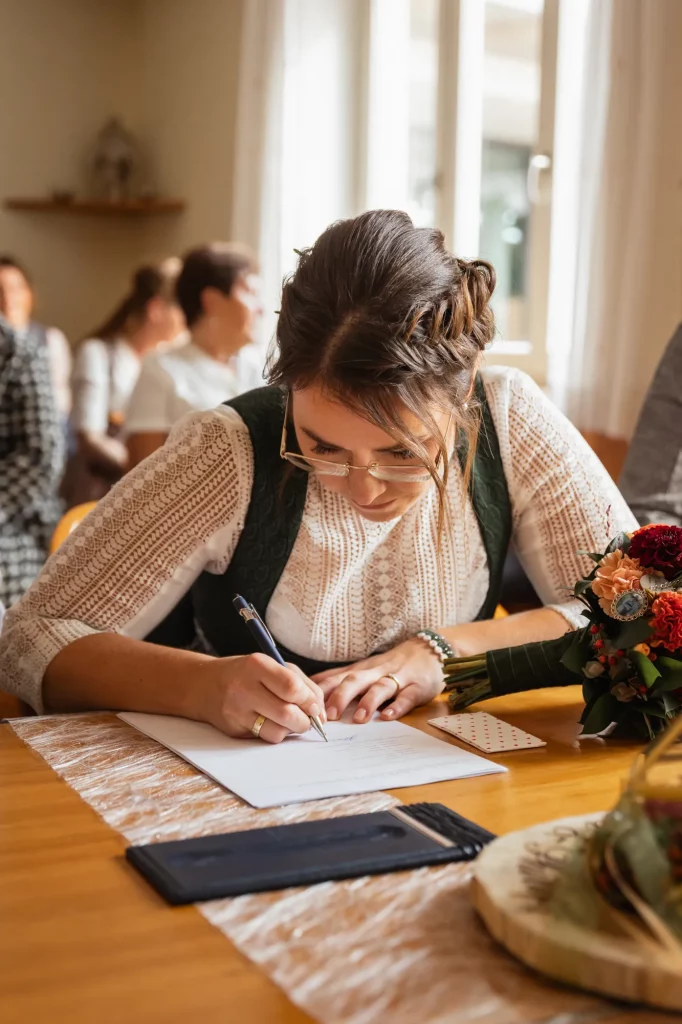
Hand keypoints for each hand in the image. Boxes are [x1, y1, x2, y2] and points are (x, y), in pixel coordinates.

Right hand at [197, 654, 325, 743]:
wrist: (206, 685)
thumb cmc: (248, 674)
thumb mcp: (274, 666)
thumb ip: (302, 684)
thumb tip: (322, 712)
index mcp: (257, 665)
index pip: (291, 687)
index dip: (310, 700)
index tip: (316, 706)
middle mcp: (243, 688)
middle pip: (286, 713)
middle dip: (305, 721)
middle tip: (308, 719)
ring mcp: (236, 711)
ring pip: (277, 732)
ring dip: (291, 730)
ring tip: (289, 720)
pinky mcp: (233, 730)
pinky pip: (265, 739)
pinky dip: (276, 733)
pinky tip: (272, 722)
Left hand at [312, 639, 443, 723]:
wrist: (429, 651)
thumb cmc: (391, 665)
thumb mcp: (364, 669)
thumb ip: (340, 678)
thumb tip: (309, 686)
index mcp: (361, 671)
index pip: (336, 678)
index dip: (320, 691)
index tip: (304, 704)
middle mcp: (376, 673)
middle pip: (355, 681)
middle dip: (340, 697)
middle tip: (327, 716)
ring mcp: (397, 679)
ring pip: (380, 688)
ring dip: (368, 702)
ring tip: (358, 719)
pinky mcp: (417, 687)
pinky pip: (407, 697)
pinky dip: (398, 707)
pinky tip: (388, 717)